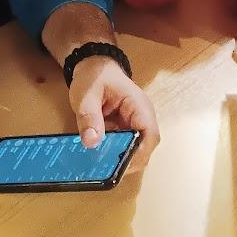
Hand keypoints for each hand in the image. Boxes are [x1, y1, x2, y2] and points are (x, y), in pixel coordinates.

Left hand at [68, 56, 159, 171]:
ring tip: (99, 166)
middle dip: (126, 161)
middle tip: (106, 170)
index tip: (121, 166)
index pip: (150, 135)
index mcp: (138, 106)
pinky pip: (122, 146)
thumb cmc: (94, 75)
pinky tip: (97, 157)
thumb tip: (91, 142)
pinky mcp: (123, 129)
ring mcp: (133, 125)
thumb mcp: (86, 94)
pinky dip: (111, 153)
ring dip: (118, 158)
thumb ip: (89, 116)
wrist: (92, 66)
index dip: (139, 154)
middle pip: (143, 148)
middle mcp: (141, 117)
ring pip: (133, 150)